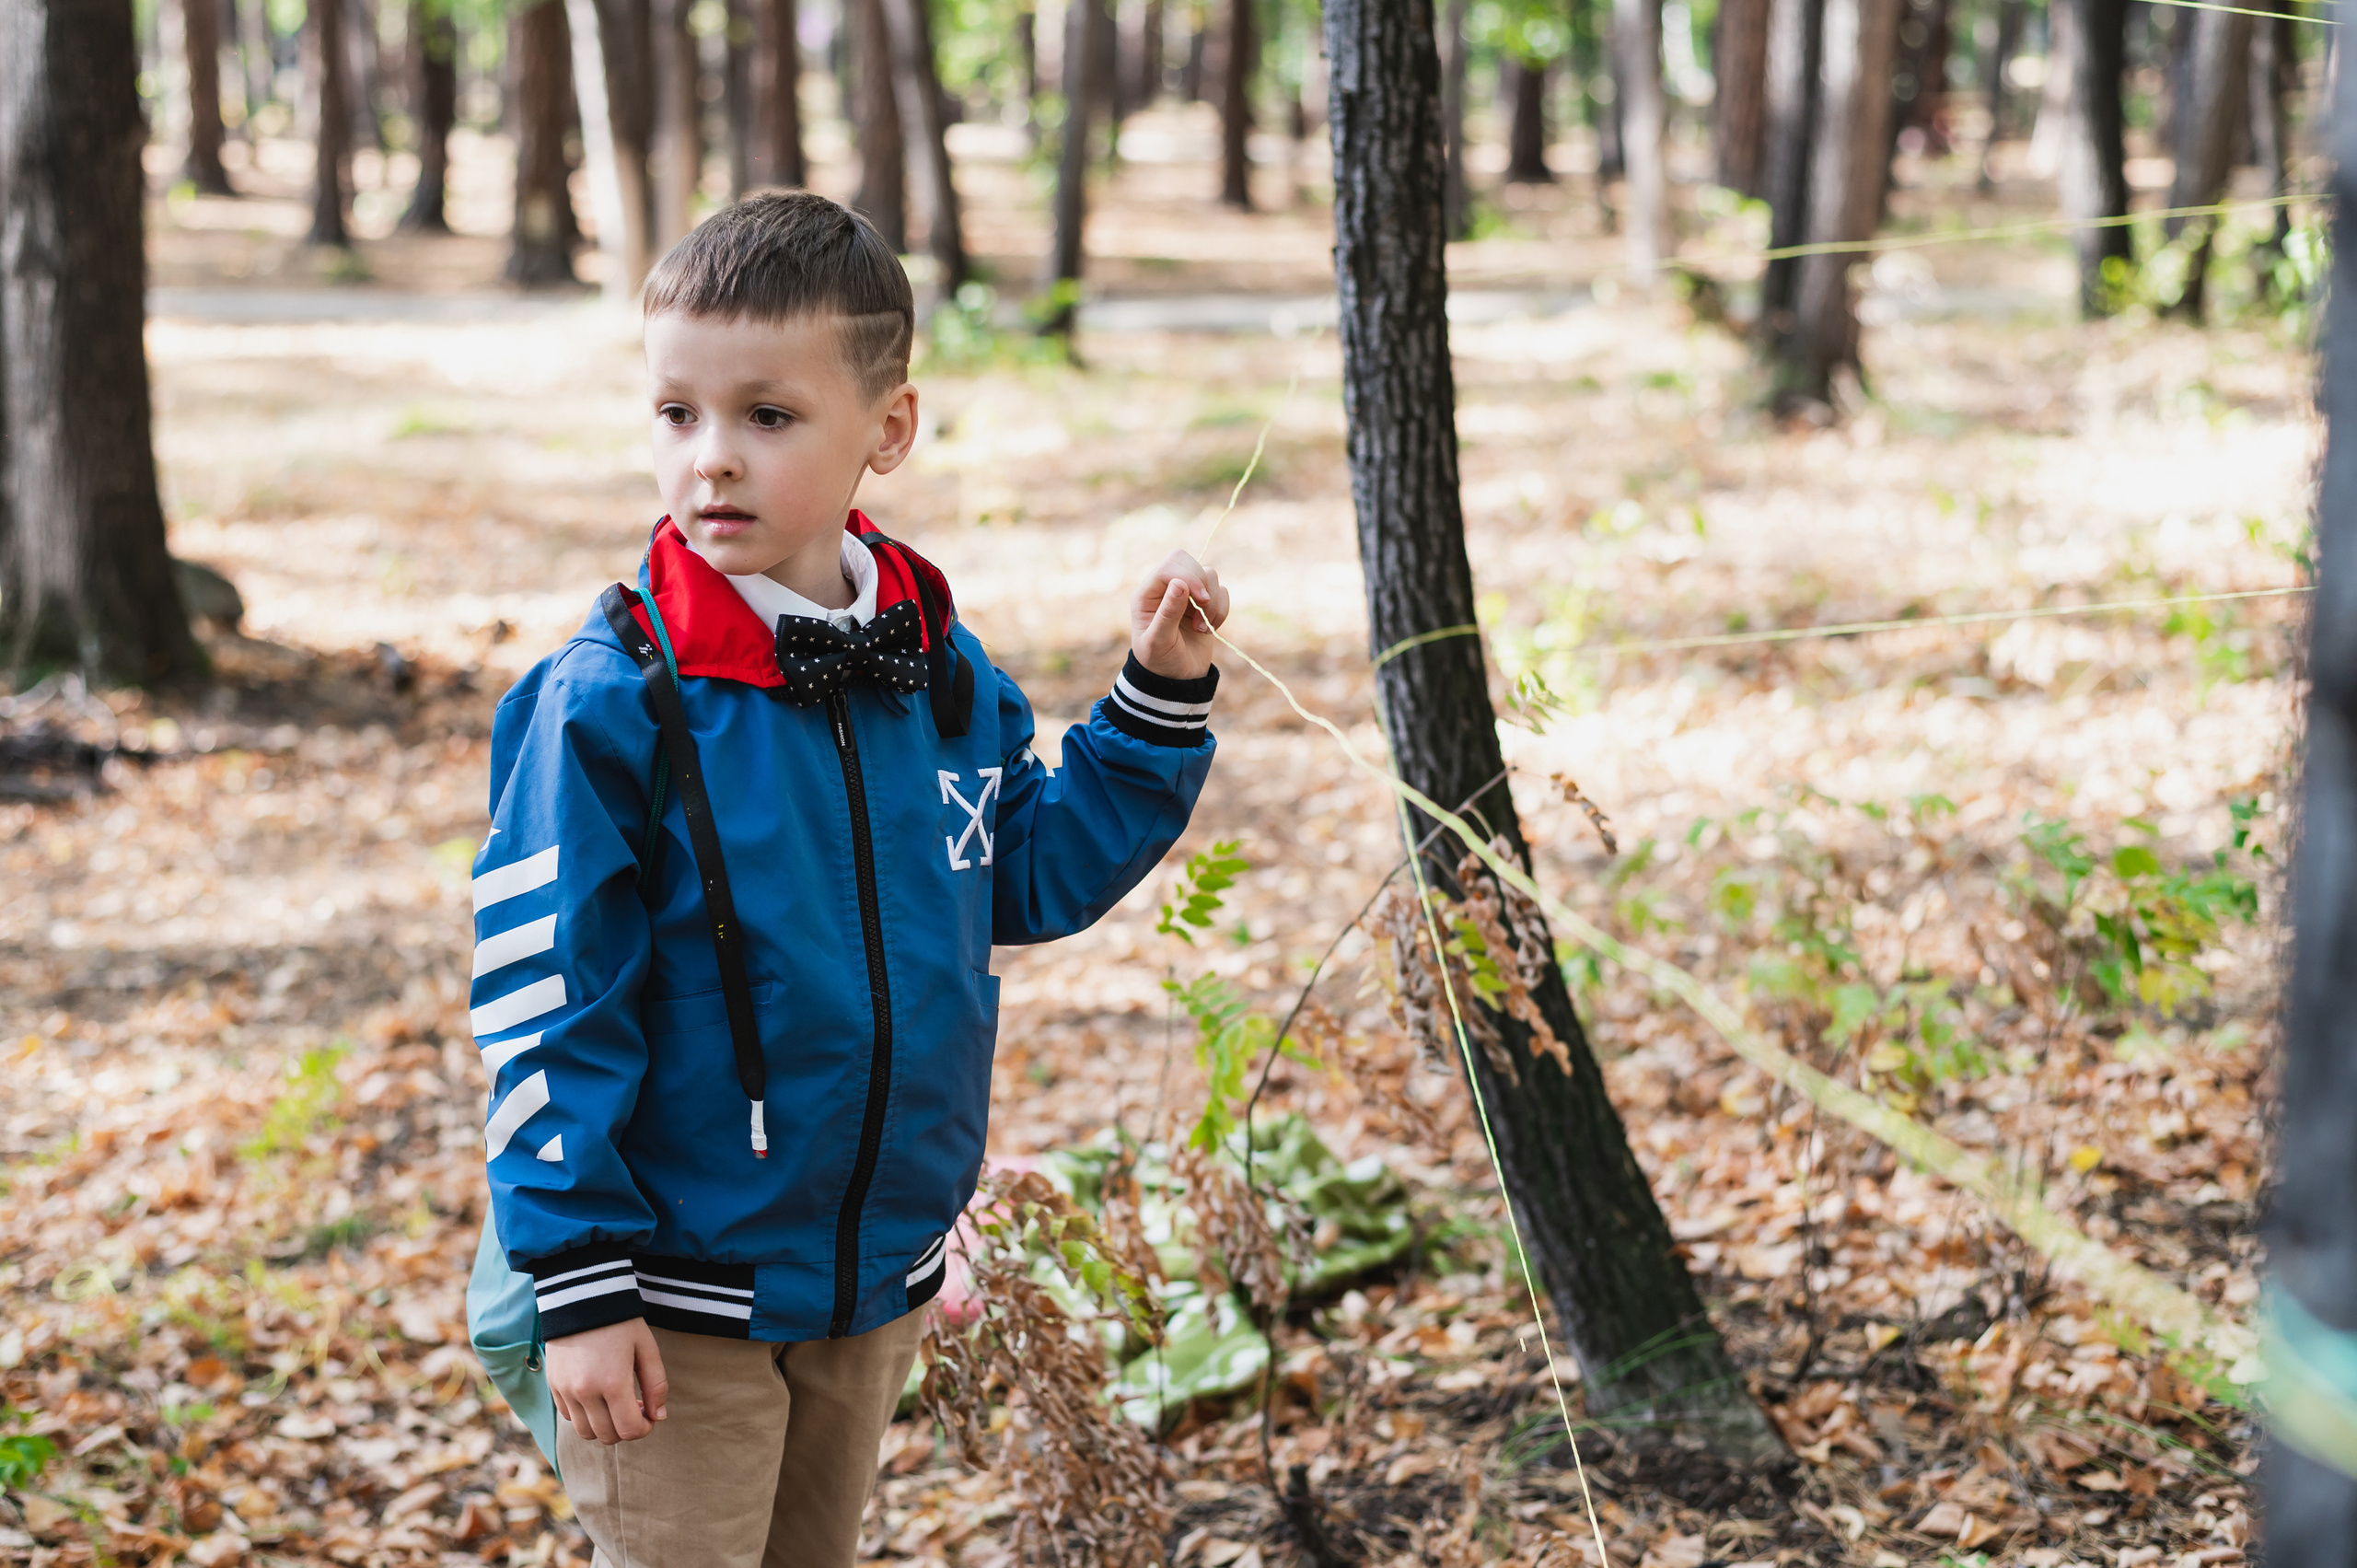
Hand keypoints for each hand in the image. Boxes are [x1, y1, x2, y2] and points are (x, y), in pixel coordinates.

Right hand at [546, 1318, 667, 1444]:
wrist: (582, 1298)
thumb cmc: (621, 1323)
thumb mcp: (647, 1348)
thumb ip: (657, 1385)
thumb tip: (658, 1416)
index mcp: (613, 1383)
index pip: (629, 1430)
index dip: (644, 1429)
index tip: (649, 1416)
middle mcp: (585, 1392)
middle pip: (607, 1436)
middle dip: (625, 1429)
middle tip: (635, 1408)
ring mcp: (566, 1391)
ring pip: (585, 1432)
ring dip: (604, 1427)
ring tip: (615, 1404)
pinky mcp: (554, 1386)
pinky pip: (569, 1417)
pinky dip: (585, 1416)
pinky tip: (597, 1396)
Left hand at [1131, 549, 1229, 680]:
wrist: (1176, 680)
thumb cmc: (1160, 662)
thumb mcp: (1159, 641)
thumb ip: (1168, 613)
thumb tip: (1180, 583)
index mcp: (1147, 593)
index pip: (1171, 565)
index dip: (1189, 577)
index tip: (1201, 601)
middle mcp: (1166, 588)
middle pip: (1188, 561)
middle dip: (1202, 584)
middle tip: (1202, 609)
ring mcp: (1186, 594)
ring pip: (1209, 575)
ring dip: (1213, 602)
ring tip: (1201, 627)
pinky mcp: (1204, 603)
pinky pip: (1222, 592)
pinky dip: (1221, 611)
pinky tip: (1209, 629)